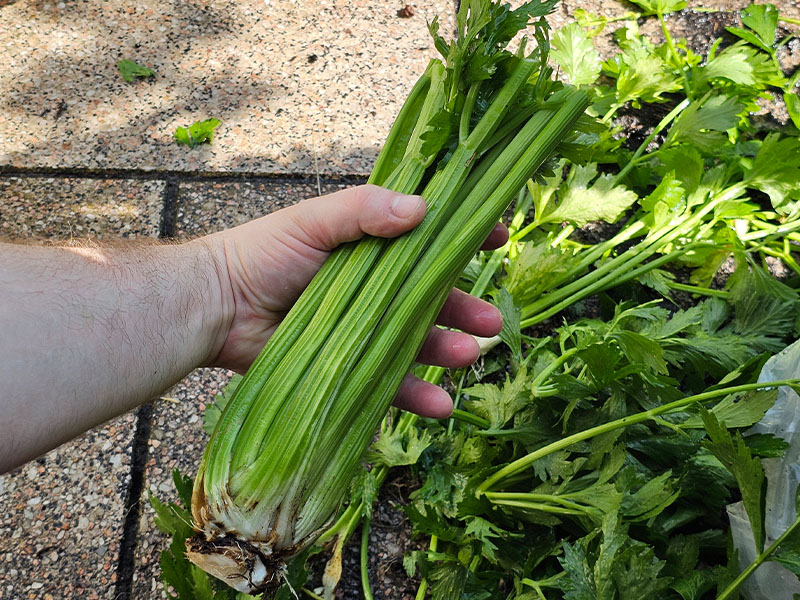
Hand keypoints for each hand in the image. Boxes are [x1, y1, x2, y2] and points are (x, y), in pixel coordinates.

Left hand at [203, 184, 506, 416]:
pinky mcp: (347, 368)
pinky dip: (416, 396)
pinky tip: (440, 405)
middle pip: (431, 300)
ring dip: (448, 352)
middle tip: (492, 322)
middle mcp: (373, 289)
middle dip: (465, 309)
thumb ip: (364, 210)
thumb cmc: (261, 255)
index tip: (497, 239)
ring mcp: (362, 331)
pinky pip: (388, 384)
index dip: (463, 239)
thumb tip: (424, 208)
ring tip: (470, 358)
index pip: (426, 241)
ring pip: (417, 344)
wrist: (215, 308)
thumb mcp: (314, 221)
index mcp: (369, 248)